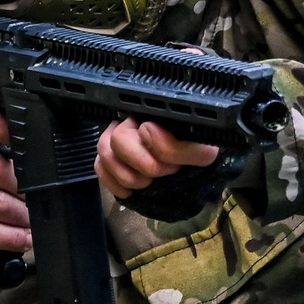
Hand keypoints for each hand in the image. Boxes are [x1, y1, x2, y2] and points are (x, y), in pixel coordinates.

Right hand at [96, 117, 220, 200]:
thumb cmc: (202, 157)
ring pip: (104, 155)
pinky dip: (114, 184)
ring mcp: (120, 143)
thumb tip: (147, 131)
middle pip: (115, 140)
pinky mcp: (114, 163)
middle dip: (141, 164)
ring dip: (129, 176)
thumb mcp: (203, 151)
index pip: (138, 120)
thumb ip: (178, 144)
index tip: (174, 163)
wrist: (202, 176)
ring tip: (149, 183)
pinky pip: (100, 170)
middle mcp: (133, 123)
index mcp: (155, 113)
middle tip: (163, 173)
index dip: (153, 146)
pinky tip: (132, 190)